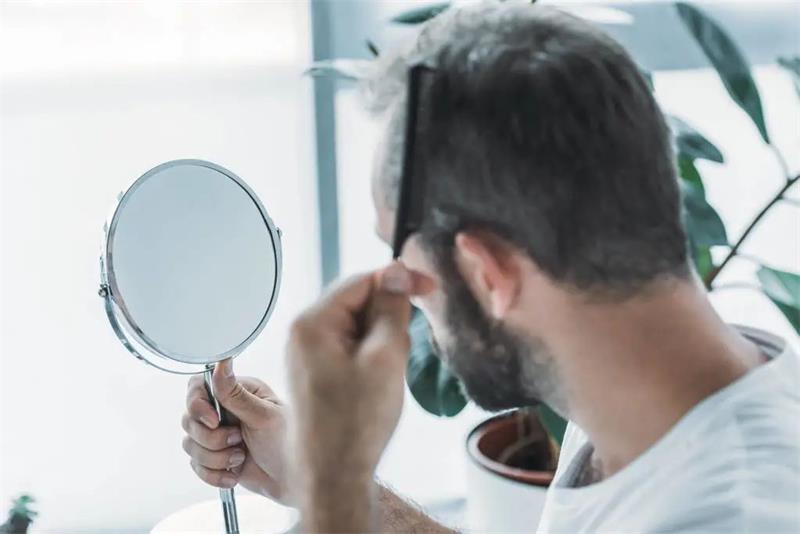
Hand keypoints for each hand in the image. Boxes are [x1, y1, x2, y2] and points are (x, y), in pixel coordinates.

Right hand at [181, 362, 290, 502]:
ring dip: (215, 458)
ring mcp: (217, 434)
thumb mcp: (263, 416)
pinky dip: (214, 473)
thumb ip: (236, 394)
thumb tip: (221, 364)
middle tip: (239, 441)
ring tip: (241, 458)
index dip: (198, 406)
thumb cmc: (288, 443)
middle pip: (189, 419)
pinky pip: (196, 465)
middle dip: (212, 439)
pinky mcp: (214, 456)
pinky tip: (234, 472)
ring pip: (190, 444)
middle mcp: (224, 410)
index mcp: (238, 392)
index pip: (198, 387)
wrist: (292, 479)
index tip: (214, 422)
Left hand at [286, 262, 412, 484]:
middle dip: (388, 316)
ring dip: (382, 338)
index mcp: (312, 323)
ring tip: (391, 372)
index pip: (360, 281)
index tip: (430, 288)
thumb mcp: (385, 357)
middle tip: (408, 345)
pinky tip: (380, 380)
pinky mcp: (315, 372)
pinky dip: (371, 355)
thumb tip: (393, 271)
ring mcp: (306, 354)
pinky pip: (349, 347)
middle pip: (356, 301)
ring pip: (356, 326)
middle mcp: (302, 334)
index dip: (397, 280)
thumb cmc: (355, 423)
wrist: (333, 476)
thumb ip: (391, 308)